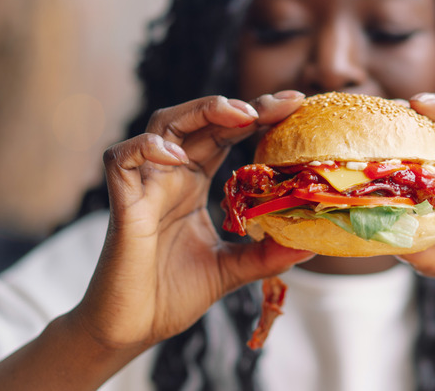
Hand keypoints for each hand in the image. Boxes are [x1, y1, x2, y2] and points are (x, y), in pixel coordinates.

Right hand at [74, 92, 313, 350]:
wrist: (132, 329)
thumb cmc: (173, 295)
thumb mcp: (233, 269)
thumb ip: (267, 254)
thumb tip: (312, 244)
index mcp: (194, 184)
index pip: (226, 135)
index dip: (257, 116)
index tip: (295, 103)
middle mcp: (171, 176)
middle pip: (200, 120)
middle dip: (240, 106)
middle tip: (280, 104)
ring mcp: (145, 186)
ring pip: (163, 125)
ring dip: (200, 112)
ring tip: (240, 115)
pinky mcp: (123, 204)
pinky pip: (122, 159)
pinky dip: (147, 148)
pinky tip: (179, 156)